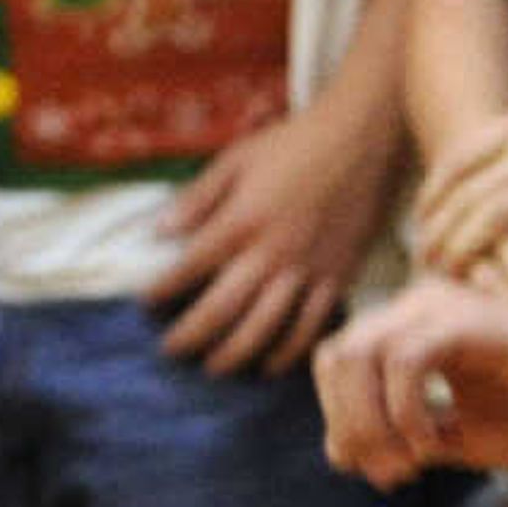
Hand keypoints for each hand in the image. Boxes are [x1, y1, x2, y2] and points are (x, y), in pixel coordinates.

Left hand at [147, 101, 396, 376]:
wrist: (361, 139)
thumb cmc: (294, 145)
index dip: (163, 290)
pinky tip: (269, 365)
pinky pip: (310, 326)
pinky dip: (289, 352)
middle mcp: (271, 252)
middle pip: (222, 308)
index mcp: (241, 220)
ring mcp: (307, 269)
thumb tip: (159, 231)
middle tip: (171, 350)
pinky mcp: (337, 278)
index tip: (146, 304)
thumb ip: (198, 198)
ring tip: (212, 367)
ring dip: (235, 354)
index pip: (190, 267)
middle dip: (191, 336)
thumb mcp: (236, 159)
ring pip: (265, 327)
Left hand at [314, 277, 507, 486]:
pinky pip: (403, 360)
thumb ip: (406, 439)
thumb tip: (339, 453)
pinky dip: (403, 409)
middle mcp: (417, 308)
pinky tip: (430, 444)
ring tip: (409, 464)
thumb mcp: (465, 437)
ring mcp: (438, 307)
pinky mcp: (466, 320)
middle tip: (392, 475)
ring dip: (369, 422)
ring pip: (356, 355)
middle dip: (349, 425)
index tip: (382, 474)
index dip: (342, 422)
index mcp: (414, 329)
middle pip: (334, 358)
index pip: (335, 364)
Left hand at [409, 79, 507, 291]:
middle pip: (462, 199)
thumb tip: (464, 182)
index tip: (421, 228)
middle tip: (426, 268)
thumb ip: (505, 148)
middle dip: (437, 238)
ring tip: (454, 286)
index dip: (428, 201)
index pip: (450, 165)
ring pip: (490, 224)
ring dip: (465, 259)